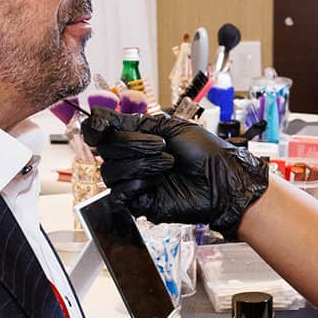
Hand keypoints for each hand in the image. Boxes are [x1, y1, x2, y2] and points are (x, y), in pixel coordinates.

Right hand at [82, 110, 269, 234]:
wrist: (222, 180)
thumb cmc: (205, 153)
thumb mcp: (168, 127)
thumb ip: (132, 122)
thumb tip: (98, 113)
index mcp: (137, 139)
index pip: (102, 134)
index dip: (96, 129)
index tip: (101, 126)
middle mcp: (132, 160)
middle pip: (105, 150)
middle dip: (132, 144)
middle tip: (161, 146)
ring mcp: (134, 182)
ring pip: (110, 172)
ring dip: (141, 164)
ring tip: (167, 164)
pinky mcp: (139, 203)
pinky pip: (119, 194)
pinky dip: (135, 185)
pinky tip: (155, 182)